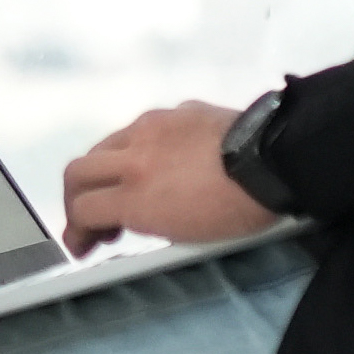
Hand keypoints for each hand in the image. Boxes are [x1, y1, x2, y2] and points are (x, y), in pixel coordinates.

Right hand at [58, 100, 277, 255]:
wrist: (278, 163)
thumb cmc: (240, 209)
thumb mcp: (185, 235)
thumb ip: (143, 223)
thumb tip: (124, 222)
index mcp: (136, 195)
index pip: (82, 210)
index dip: (76, 231)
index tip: (81, 243)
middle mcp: (134, 156)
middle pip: (78, 172)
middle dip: (76, 197)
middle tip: (92, 217)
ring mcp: (153, 128)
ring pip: (106, 144)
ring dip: (104, 169)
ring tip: (124, 187)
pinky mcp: (177, 111)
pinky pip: (142, 127)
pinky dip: (138, 147)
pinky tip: (160, 160)